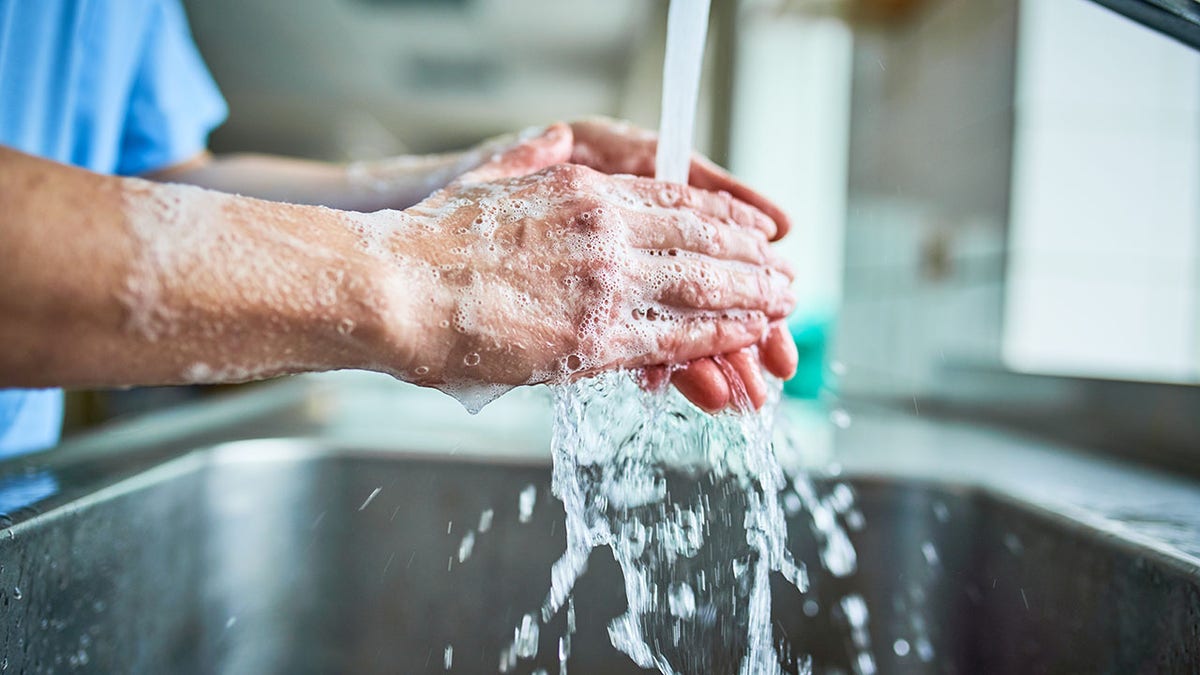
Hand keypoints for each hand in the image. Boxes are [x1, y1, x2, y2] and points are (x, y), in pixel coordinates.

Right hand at [372, 124, 793, 392]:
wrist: (396, 290)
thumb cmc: (427, 244)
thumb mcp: (486, 181)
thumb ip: (530, 165)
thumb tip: (550, 143)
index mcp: (580, 190)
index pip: (674, 197)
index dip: (721, 214)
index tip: (751, 226)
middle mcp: (604, 229)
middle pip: (701, 238)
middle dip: (750, 257)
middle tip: (785, 270)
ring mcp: (605, 282)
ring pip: (703, 285)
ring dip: (752, 295)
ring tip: (785, 303)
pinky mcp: (596, 337)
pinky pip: (677, 336)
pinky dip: (720, 335)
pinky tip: (747, 336)